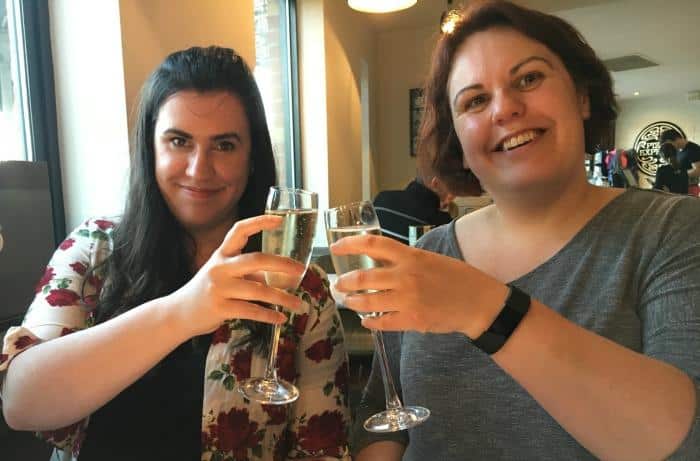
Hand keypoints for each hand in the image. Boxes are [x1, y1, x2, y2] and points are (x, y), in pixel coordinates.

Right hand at [168, 215, 306, 337]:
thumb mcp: (224, 275)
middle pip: (256, 259)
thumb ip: (248, 272)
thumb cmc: (208, 291)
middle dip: (282, 264)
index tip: (279, 220)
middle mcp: (220, 268)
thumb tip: (280, 275)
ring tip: (298, 304)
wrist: (179, 314)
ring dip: (282, 298)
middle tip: (301, 270)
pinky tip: (281, 318)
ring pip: (259, 290)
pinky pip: (251, 311)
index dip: (259, 222)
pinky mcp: (220, 308)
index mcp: (221, 254)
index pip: (239, 230)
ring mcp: (219, 288)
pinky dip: (269, 315)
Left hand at [330, 234, 505, 337]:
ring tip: (348, 302)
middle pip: (362, 278)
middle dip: (344, 282)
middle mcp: (406, 276)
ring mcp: (408, 300)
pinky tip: (366, 320)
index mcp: (410, 256)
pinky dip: (370, 322)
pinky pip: (382, 322)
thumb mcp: (429, 259)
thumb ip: (404, 259)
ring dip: (353, 303)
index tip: (334, 247)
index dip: (349, 244)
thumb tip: (377, 260)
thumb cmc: (456, 277)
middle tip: (337, 285)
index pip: (373, 244)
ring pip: (368, 302)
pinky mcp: (412, 320)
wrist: (478, 303)